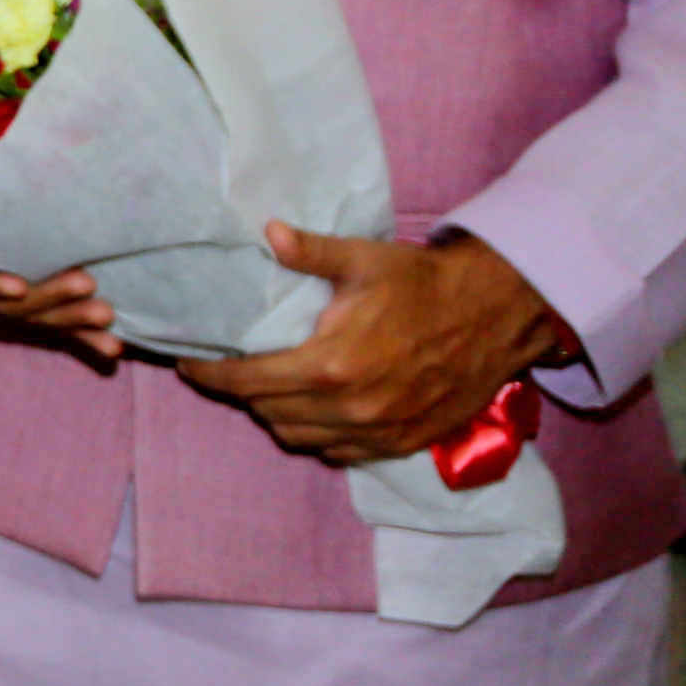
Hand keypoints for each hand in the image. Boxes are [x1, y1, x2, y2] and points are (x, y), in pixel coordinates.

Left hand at [0, 264, 122, 363]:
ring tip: (85, 284)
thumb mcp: (17, 251)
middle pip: (33, 316)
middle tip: (108, 311)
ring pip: (7, 302)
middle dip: (72, 314)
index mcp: (6, 302)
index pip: (51, 325)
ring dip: (47, 296)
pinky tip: (16, 285)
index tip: (118, 345)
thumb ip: (53, 267)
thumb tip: (104, 266)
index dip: (84, 338)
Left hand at [177, 225, 563, 466]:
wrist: (497, 315)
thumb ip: (309, 252)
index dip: (209, 376)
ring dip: (276, 416)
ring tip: (267, 388)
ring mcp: (379, 433)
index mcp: (332, 365)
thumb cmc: (425, 283)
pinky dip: (318, 435)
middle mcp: (351, 409)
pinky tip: (312, 410)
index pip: (247, 382)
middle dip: (240, 392)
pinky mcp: (403, 444)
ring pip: (300, 438)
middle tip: (229, 369)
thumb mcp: (363, 260)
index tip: (188, 365)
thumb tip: (265, 232)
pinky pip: (340, 453)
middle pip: (268, 413)